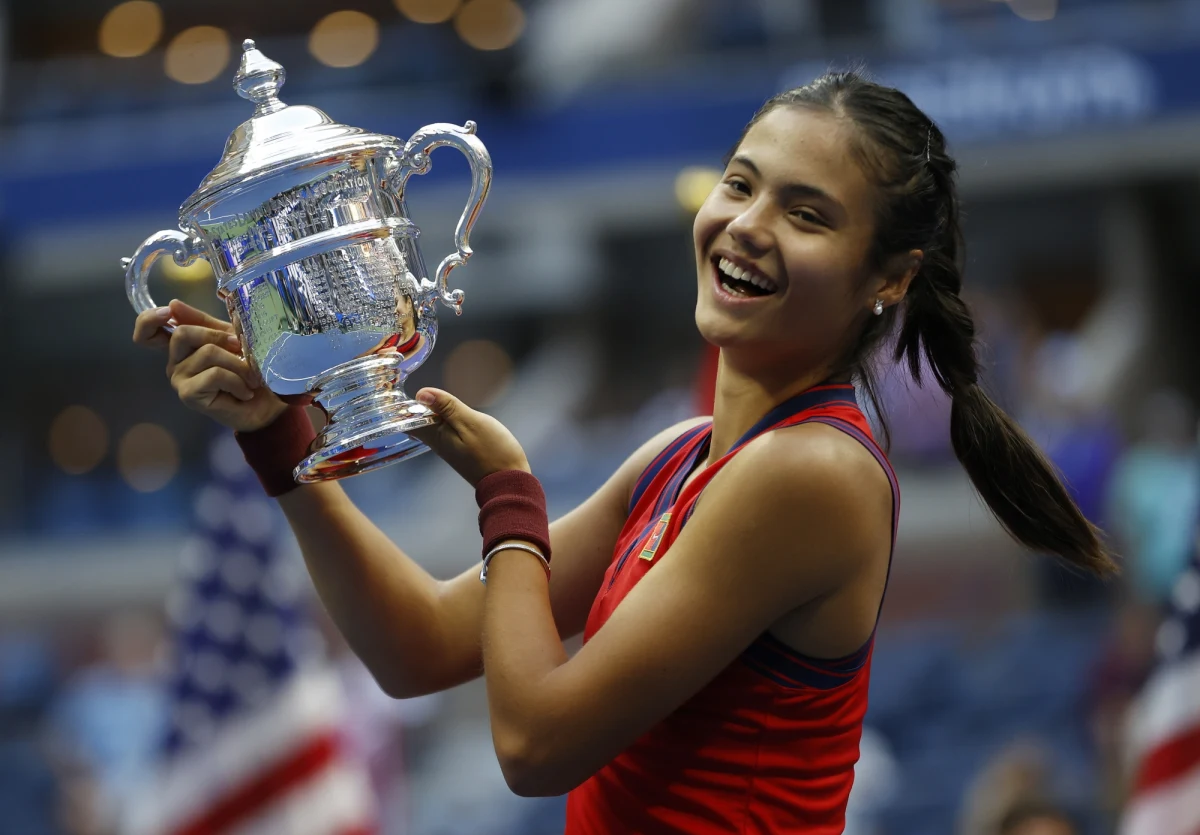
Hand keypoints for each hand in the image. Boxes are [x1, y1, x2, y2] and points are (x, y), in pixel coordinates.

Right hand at [132, 299, 288, 432]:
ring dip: (238, 364)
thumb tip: (174, 304)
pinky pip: (215, 374)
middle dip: (218, 336)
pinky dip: (237, 381)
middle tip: (241, 349)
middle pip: (183, 333)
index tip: (169, 312)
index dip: (150, 319)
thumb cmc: (247, 371)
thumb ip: (205, 322)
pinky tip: (245, 392)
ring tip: (250, 377)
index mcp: (182, 346)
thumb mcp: (229, 339)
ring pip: (207, 353)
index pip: (147, 331)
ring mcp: (178, 379)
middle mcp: (174, 361)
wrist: (263, 405)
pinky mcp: (188, 394)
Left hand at [409, 388, 529, 487]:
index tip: (407, 390)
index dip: (404, 404)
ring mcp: (449, 448)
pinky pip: (446, 431)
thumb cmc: (493, 452)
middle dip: (419, 405)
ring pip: (433, 425)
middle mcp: (437, 444)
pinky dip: (447, 419)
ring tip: (442, 397)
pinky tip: (456, 412)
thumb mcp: (470, 422)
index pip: (407, 419)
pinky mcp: (460, 451)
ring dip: (436, 411)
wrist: (508, 481)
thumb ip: (447, 407)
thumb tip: (421, 393)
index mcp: (435, 436)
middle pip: (419, 421)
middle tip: (421, 389)